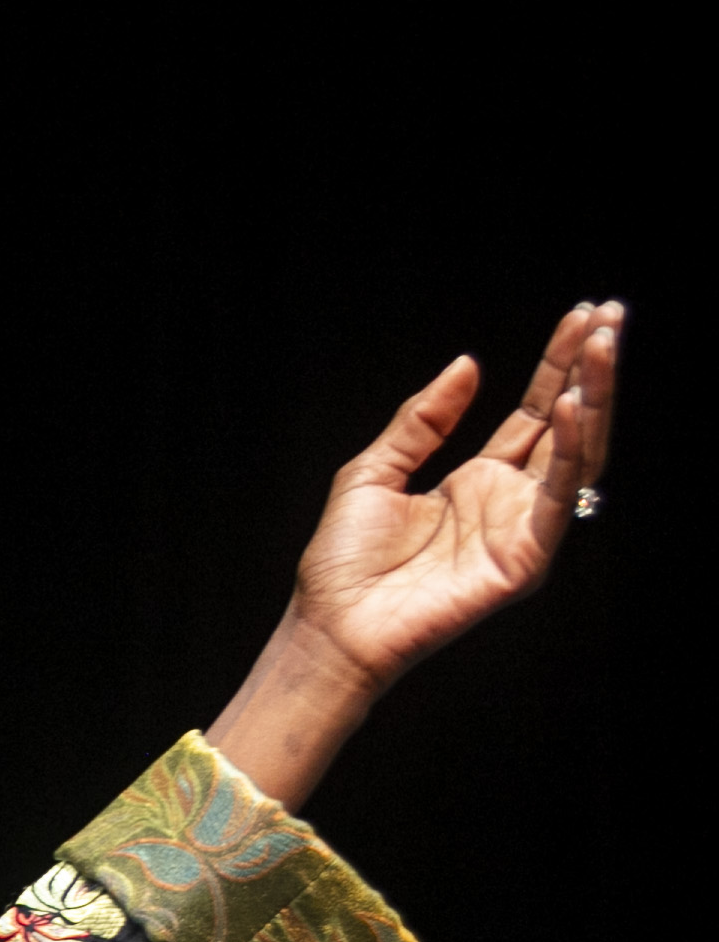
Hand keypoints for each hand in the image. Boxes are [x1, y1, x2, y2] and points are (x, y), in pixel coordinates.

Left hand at [211, 299, 625, 804]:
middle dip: (591, 369)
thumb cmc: (344, 561)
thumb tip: (468, 363)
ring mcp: (522, 530)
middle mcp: (510, 502)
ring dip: (594, 397)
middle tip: (611, 315)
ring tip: (601, 344)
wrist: (331, 627)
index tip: (583, 314)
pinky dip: (569, 452)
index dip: (558, 364)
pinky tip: (572, 405)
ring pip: (576, 454)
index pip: (535, 413)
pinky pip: (557, 499)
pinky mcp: (525, 560)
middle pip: (566, 425)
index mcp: (478, 481)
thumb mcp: (376, 469)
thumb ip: (424, 420)